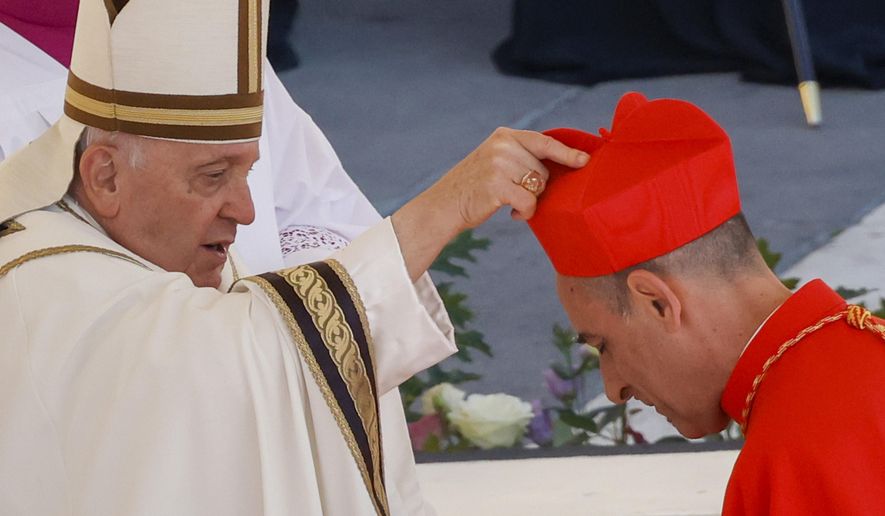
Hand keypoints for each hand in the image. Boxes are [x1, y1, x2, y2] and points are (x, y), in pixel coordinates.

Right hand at [392, 127, 588, 280]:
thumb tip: (564, 164)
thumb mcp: (496, 161)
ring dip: (530, 200)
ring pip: (539, 186)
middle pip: (544, 169)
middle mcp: (502, 146)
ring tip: (509, 203)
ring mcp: (499, 164)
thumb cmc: (475, 188)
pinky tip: (512, 214)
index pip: (544, 141)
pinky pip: (530, 201)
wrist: (443, 206)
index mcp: (504, 136)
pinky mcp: (497, 185)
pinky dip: (526, 212)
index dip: (567, 152)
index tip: (585, 160)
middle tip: (513, 192)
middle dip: (535, 186)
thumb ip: (522, 157)